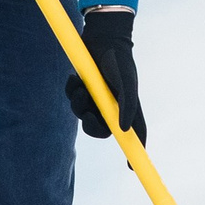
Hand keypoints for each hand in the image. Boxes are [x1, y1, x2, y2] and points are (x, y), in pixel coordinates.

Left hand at [65, 8, 145, 143]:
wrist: (102, 37)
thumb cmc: (118, 59)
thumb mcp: (126, 83)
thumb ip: (128, 106)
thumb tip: (123, 131)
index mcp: (127, 106)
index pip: (134, 134)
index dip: (134, 152)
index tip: (131, 167)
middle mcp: (111, 104)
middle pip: (100, 129)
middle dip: (90, 125)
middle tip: (86, 114)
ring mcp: (96, 97)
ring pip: (81, 114)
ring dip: (77, 104)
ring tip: (80, 87)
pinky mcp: (82, 87)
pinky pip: (71, 99)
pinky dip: (70, 90)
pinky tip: (74, 78)